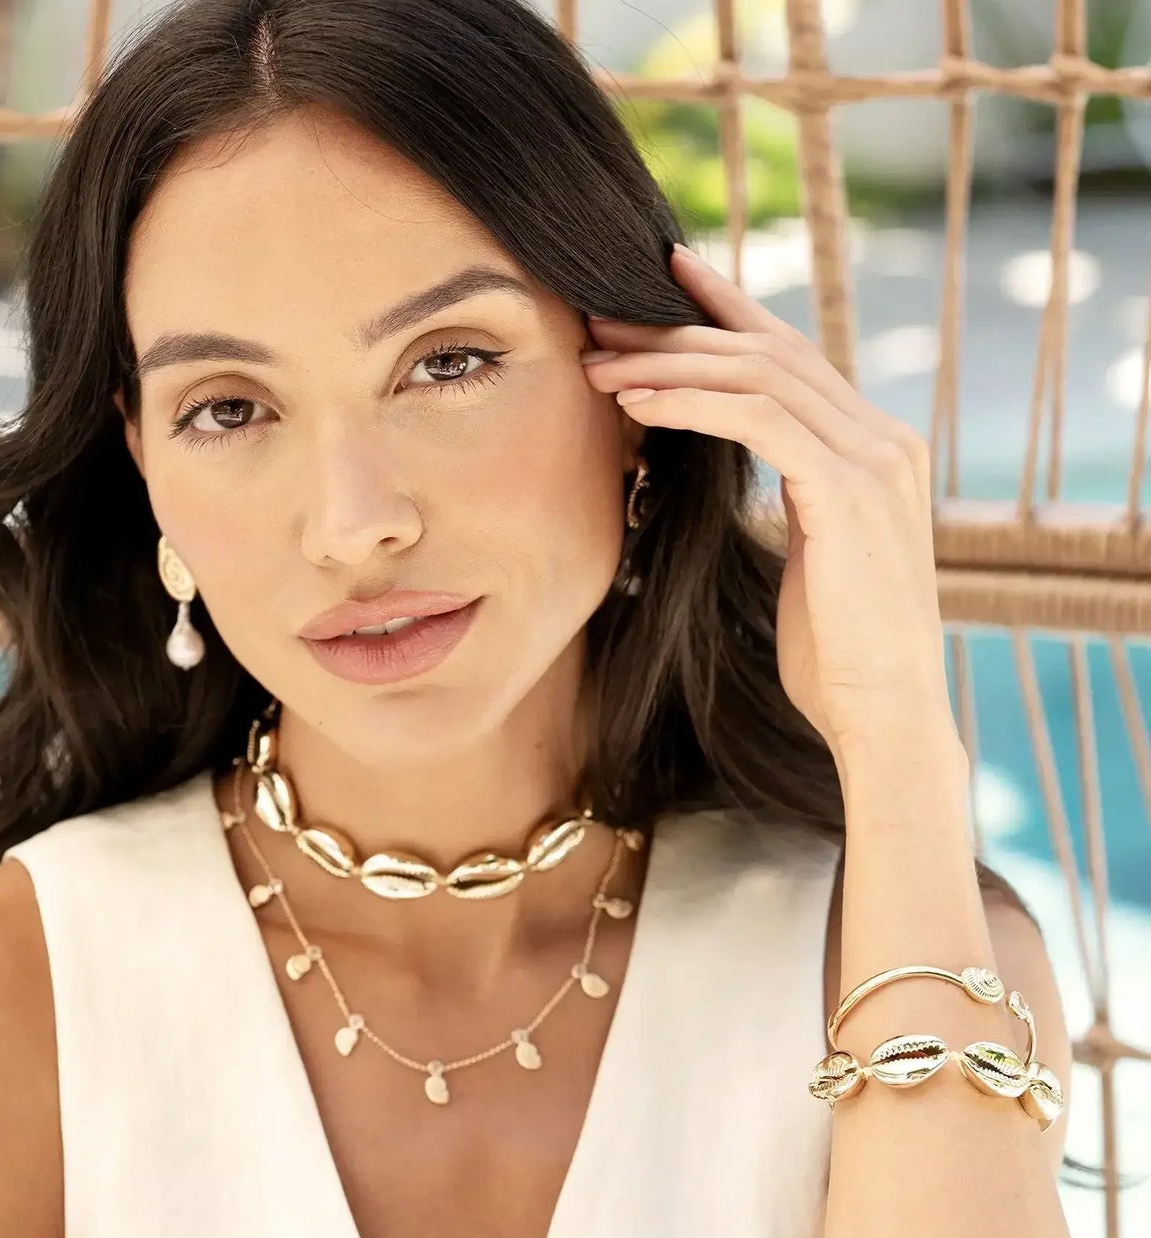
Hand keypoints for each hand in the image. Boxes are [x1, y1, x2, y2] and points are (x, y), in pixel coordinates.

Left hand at [581, 246, 957, 761]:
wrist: (884, 714)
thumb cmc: (838, 657)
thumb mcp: (813, 559)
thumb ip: (796, 501)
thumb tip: (745, 480)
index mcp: (875, 449)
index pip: (793, 355)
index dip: (726, 310)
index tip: (661, 278)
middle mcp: (884, 439)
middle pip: (769, 351)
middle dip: (677, 329)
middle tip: (600, 320)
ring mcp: (875, 460)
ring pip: (759, 374)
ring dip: (669, 364)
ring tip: (599, 367)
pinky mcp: (851, 491)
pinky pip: (760, 419)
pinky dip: (692, 403)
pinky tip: (638, 404)